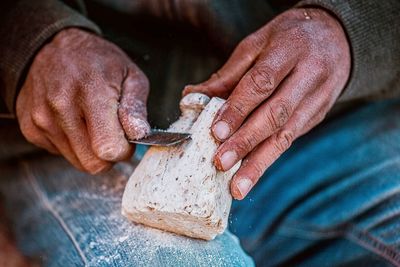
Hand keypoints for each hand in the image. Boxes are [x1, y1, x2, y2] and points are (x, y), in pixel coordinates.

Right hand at [16, 28, 149, 173]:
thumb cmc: (98, 61)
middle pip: (92, 163)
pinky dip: (72, 143)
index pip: (107, 149)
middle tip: (112, 132)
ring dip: (90, 149)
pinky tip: (74, 121)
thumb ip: (136, 108)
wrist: (53, 46)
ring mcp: (41, 119)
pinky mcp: (30, 128)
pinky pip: (60, 153)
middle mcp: (61, 107)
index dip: (123, 151)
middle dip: (108, 155)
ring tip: (92, 122)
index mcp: (91, 93)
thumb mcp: (130, 75)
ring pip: (77, 162)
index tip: (126, 138)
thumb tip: (139, 135)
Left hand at [184, 8, 350, 199]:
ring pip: (286, 135)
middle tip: (220, 163)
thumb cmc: (289, 37)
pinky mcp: (316, 116)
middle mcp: (309, 76)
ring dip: (259, 164)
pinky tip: (251, 174)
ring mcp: (316, 100)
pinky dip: (269, 158)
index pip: (262, 83)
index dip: (239, 108)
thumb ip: (228, 73)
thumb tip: (193, 95)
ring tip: (238, 187)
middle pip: (276, 114)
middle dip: (246, 142)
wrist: (337, 38)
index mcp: (291, 49)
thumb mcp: (258, 42)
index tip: (217, 132)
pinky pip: (290, 139)